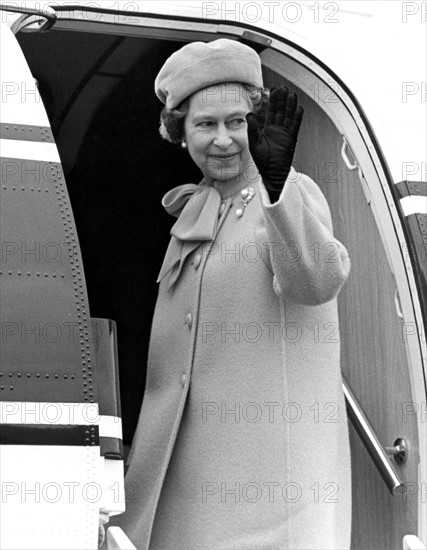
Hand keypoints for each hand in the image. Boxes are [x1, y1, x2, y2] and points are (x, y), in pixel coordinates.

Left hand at [246, 85, 303, 202]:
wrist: (272, 175)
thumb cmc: (262, 162)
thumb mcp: (254, 144)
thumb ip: (252, 129)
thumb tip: (249, 114)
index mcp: (267, 130)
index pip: (270, 112)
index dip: (272, 101)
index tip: (273, 90)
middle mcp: (277, 130)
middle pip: (281, 111)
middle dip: (282, 100)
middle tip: (284, 88)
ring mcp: (285, 135)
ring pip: (288, 116)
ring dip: (290, 106)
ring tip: (292, 94)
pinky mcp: (292, 141)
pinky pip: (295, 127)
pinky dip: (297, 118)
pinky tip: (299, 109)